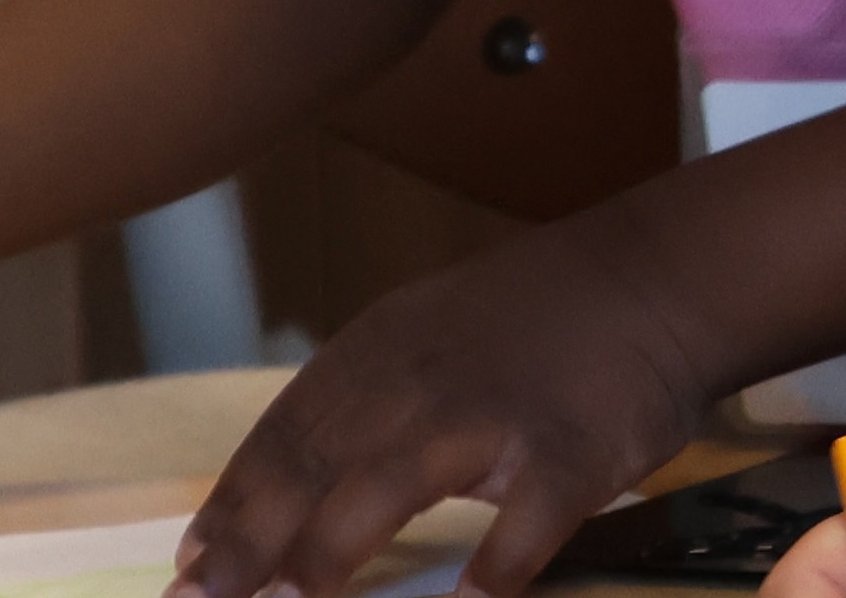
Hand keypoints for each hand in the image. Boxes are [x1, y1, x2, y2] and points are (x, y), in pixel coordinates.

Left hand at [169, 218, 718, 597]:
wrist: (657, 277)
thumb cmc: (535, 324)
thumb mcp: (427, 338)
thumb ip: (361, 409)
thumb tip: (283, 501)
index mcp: (378, 353)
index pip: (283, 438)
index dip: (230, 508)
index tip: (188, 572)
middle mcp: (420, 380)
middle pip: (314, 468)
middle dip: (251, 545)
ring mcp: (497, 416)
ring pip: (391, 487)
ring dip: (329, 554)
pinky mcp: (572, 454)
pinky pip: (522, 527)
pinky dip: (486, 577)